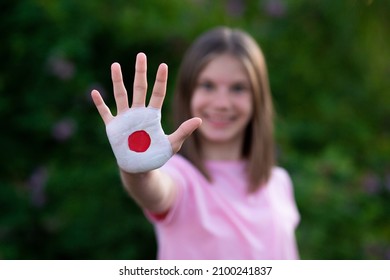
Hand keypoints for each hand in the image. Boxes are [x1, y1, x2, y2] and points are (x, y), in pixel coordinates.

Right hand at [91, 53, 200, 172]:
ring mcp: (125, 118)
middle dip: (140, 72)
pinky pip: (105, 113)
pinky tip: (95, 92)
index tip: (162, 65)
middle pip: (140, 88)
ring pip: (121, 95)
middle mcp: (138, 112)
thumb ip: (183, 131)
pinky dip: (100, 103)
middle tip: (141, 55)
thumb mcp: (172, 144)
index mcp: (152, 115)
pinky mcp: (113, 127)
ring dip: (118, 81)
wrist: (139, 168)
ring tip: (115, 65)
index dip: (160, 80)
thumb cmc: (156, 156)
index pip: (158, 93)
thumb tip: (199, 120)